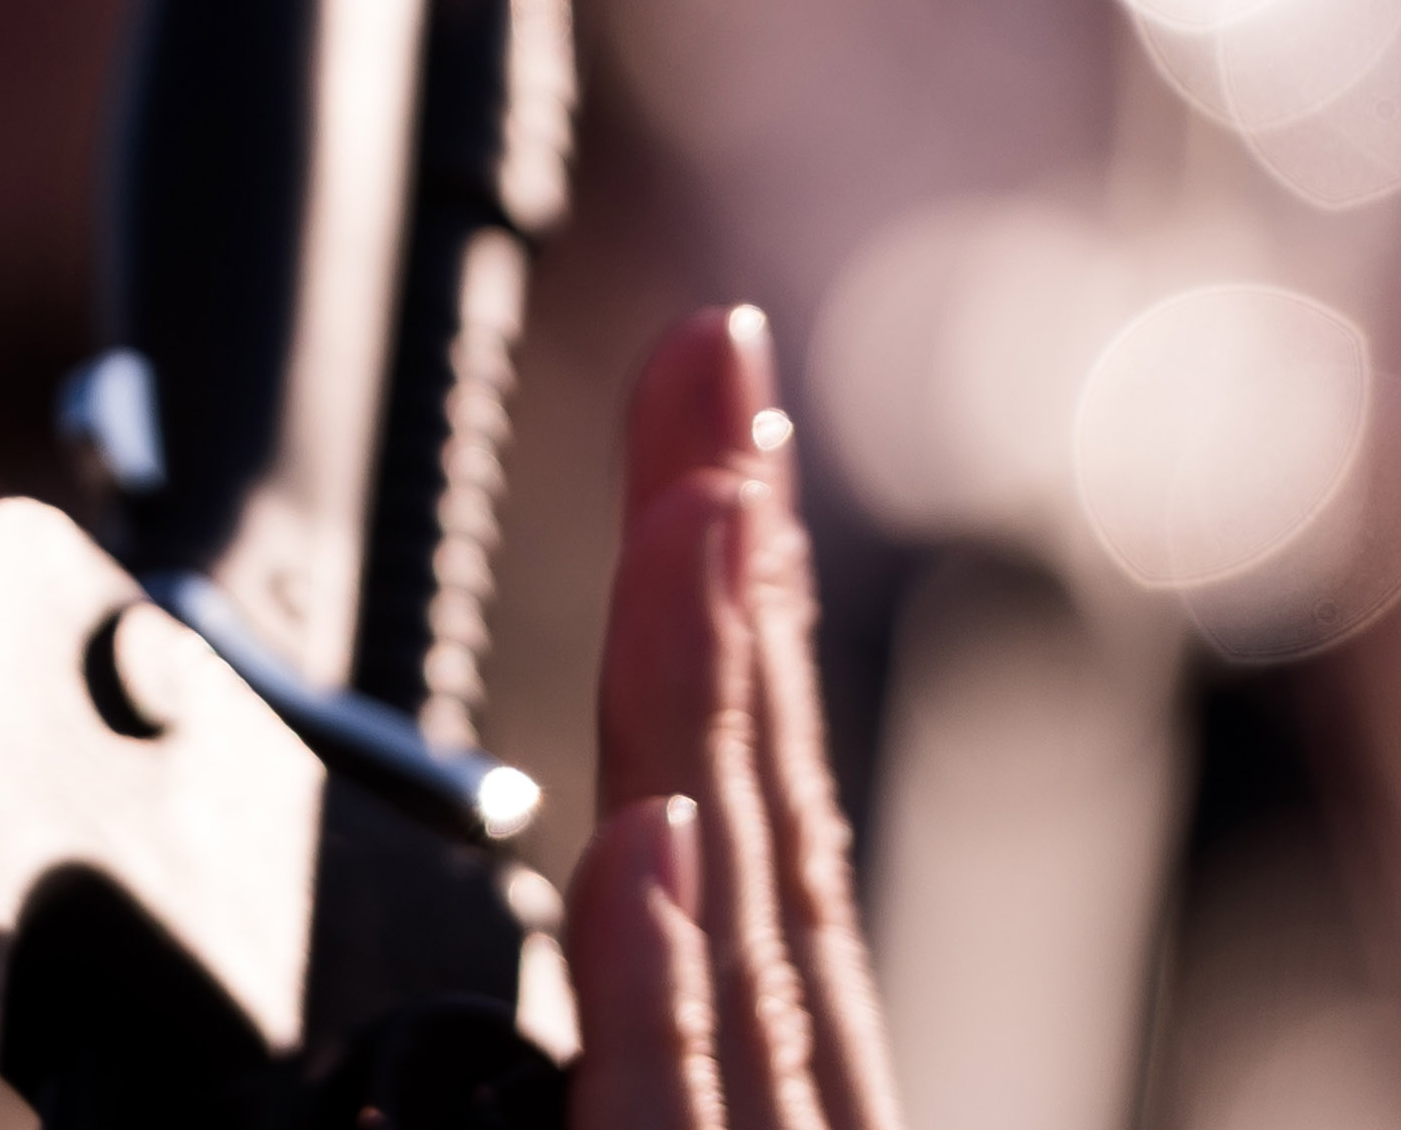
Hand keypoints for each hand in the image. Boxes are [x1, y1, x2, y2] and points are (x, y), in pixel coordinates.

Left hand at [570, 307, 899, 1129]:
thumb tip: (605, 882)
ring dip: (714, 703)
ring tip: (697, 506)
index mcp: (774, 1071)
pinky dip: (664, 987)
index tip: (712, 430)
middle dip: (732, 563)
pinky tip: (651, 840)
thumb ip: (641, 1046)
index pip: (754, 805)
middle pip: (758, 806)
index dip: (739, 607)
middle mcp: (795, 1097)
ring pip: (738, 931)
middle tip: (712, 346)